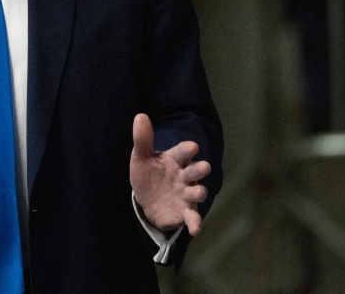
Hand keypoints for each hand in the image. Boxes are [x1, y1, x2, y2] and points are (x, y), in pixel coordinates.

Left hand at [130, 113, 210, 235]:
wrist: (146, 201)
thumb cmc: (147, 175)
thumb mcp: (141, 157)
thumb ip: (142, 139)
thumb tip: (140, 116)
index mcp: (174, 159)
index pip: (182, 152)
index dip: (187, 149)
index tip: (192, 146)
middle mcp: (184, 175)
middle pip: (195, 170)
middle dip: (199, 168)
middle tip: (204, 166)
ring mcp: (186, 194)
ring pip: (197, 192)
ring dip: (198, 192)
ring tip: (197, 191)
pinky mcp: (185, 212)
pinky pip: (192, 217)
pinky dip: (195, 222)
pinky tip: (195, 229)